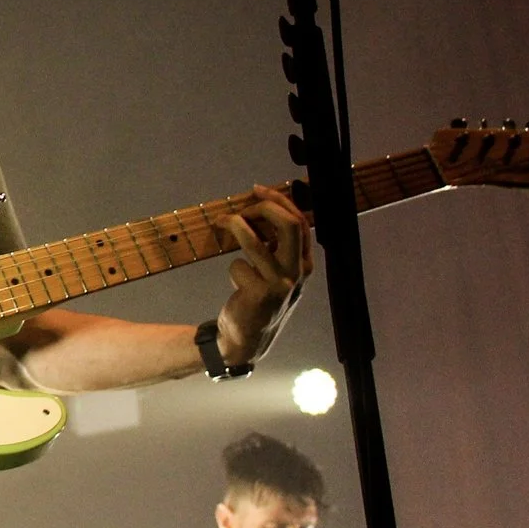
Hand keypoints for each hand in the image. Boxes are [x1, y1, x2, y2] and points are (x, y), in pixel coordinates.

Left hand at [214, 184, 313, 366]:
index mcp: (305, 263)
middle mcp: (298, 273)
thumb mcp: (276, 271)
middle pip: (289, 224)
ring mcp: (280, 284)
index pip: (300, 222)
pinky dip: (233, 269)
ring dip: (236, 226)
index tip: (257, 189)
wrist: (249, 338)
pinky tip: (238, 285)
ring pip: (255, 242)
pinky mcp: (261, 295)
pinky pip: (238, 266)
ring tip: (223, 222)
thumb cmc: (260, 297)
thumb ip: (275, 245)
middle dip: (264, 206)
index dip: (279, 201)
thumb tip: (258, 207)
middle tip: (244, 204)